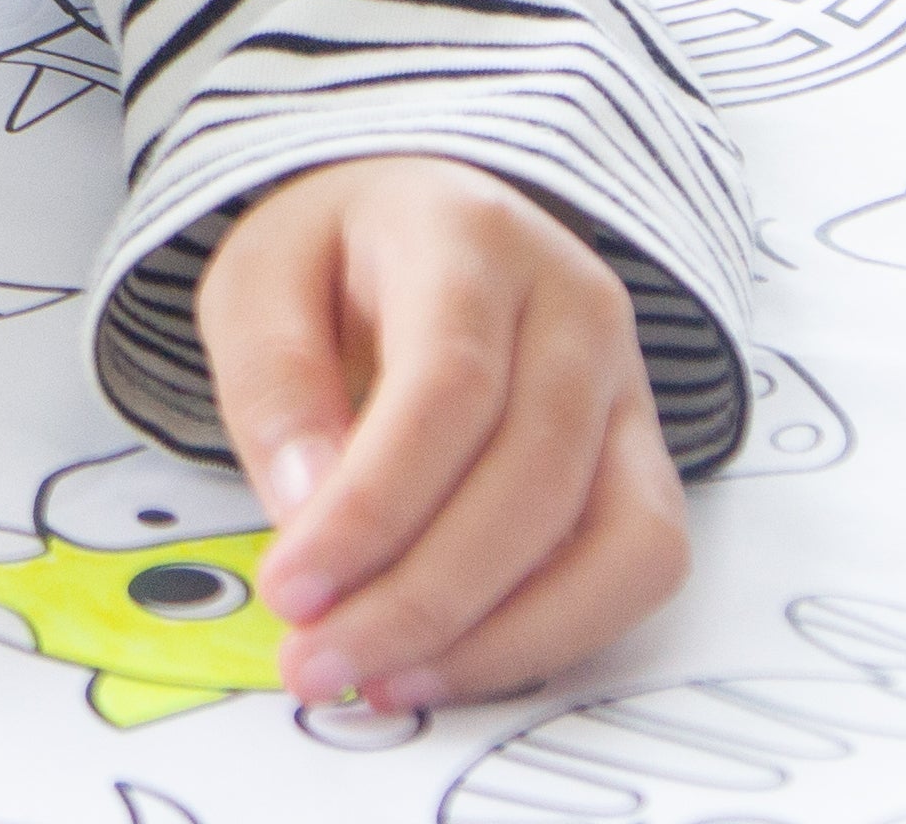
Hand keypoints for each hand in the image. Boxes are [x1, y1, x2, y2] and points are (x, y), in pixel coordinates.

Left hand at [201, 156, 691, 714]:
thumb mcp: (258, 284)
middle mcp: (577, 303)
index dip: (372, 507)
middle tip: (316, 664)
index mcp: (470, 235)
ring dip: (497, 636)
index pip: (448, 387)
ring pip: (614, 537)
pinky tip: (450, 664)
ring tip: (384, 680)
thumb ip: (273, 386)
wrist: (427, 226)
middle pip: (532, 474)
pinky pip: (639, 566)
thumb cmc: (336, 261)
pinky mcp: (646, 459)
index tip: (290, 593)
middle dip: (421, 597)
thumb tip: (308, 514)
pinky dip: (553, 635)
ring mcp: (628, 385)